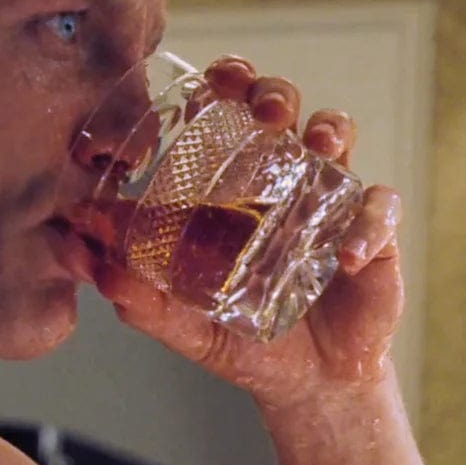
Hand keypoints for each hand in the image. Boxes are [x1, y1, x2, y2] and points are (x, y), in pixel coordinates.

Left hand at [95, 55, 404, 409]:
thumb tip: (85, 264)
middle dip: (269, 92)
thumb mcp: (180, 321)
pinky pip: (380, 211)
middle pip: (279, 107)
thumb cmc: (238, 336)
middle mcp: (278, 177)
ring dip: (325, 128)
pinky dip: (367, 225)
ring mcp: (327, 198)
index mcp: (228, 185)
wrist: (303, 380)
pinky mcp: (371, 233)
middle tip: (260, 107)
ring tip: (312, 145)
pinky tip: (346, 256)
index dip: (217, 89)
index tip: (203, 84)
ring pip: (335, 134)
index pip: (221, 118)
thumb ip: (136, 295)